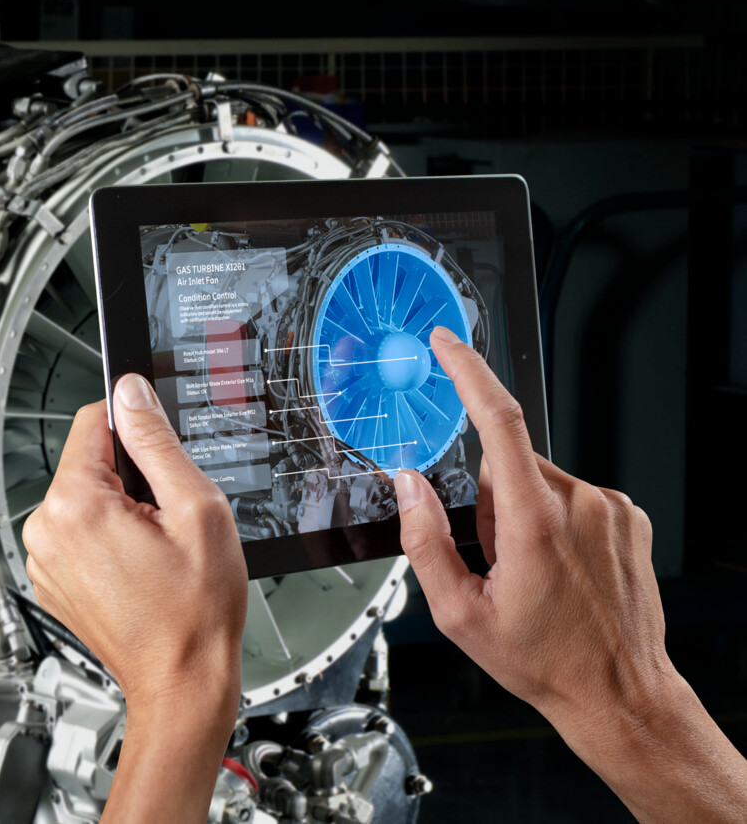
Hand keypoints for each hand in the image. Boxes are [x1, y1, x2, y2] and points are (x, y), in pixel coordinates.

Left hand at [23, 373, 246, 823]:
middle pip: (87, 461)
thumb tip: (131, 392)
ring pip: (84, 497)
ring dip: (120, 510)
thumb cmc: (194, 613)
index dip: (135, 428)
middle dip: (130, 477)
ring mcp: (43, 558)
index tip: (160, 453)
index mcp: (74, 505)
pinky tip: (139, 567)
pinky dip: (108, 538)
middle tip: (167, 519)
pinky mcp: (52, 578)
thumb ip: (157, 441)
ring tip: (155, 550)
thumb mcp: (195, 508)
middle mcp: (45, 529)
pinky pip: (79, 532)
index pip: (93, 420)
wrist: (181, 681)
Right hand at [396, 325, 746, 822]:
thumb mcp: (458, 613)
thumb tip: (408, 484)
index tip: (448, 344)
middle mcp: (579, 504)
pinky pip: (574, 497)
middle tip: (495, 561)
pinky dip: (555, 521)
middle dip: (489, 501)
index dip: (468, 372)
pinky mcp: (628, 517)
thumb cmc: (542, 660)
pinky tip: (559, 569)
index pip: (498, 421)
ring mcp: (611, 509)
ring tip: (533, 574)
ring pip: (540, 482)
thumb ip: (424, 539)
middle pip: (509, 466)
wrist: (617, 691)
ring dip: (523, 513)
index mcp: (533, 523)